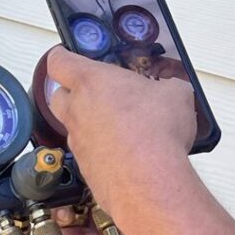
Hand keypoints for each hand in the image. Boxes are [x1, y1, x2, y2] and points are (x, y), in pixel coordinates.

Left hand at [46, 47, 196, 225]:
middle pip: (57, 95)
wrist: (149, 181)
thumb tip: (173, 90)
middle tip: (92, 92)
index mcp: (91, 81)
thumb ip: (168, 87)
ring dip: (89, 123)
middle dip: (70, 92)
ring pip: (73, 126)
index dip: (61, 56)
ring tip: (117, 125)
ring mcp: (79, 142)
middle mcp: (78, 110)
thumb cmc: (155, 134)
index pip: (59, 62)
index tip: (64, 54)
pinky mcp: (86, 168)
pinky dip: (101, 151)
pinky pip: (88, 153)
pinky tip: (124, 152)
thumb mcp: (176, 94)